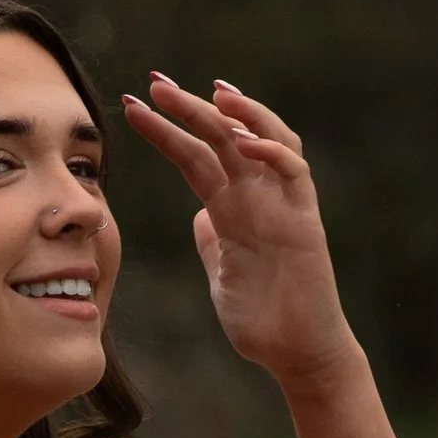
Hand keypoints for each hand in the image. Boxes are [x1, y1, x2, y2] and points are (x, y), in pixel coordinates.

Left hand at [122, 71, 358, 390]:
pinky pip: (294, 173)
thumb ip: (212, 241)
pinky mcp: (305, 221)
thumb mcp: (222, 275)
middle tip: (155, 83)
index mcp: (229, 208)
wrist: (296, 355)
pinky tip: (248, 141)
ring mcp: (281, 205)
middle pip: (222, 138)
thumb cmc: (262, 320)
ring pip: (265, 140)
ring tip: (213, 92)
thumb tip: (201, 215)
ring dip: (241, 113)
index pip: (193, 156)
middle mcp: (255, 198)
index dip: (165, 130)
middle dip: (189, 107)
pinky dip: (274, 152)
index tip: (133, 107)